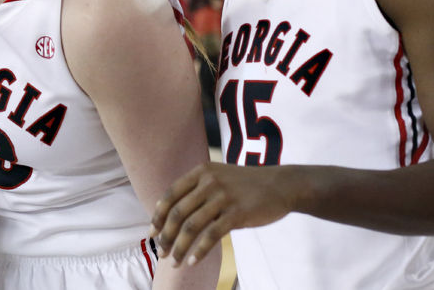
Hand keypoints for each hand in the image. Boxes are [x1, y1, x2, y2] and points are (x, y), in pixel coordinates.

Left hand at [149, 161, 296, 265]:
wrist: (281, 185)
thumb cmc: (246, 185)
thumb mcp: (219, 177)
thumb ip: (197, 190)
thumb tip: (172, 215)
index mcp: (201, 171)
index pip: (170, 194)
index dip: (158, 216)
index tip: (152, 233)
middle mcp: (209, 181)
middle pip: (177, 212)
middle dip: (166, 236)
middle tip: (161, 252)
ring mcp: (223, 197)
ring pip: (191, 226)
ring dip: (179, 247)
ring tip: (174, 262)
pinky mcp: (237, 213)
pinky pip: (211, 235)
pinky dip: (198, 251)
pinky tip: (192, 261)